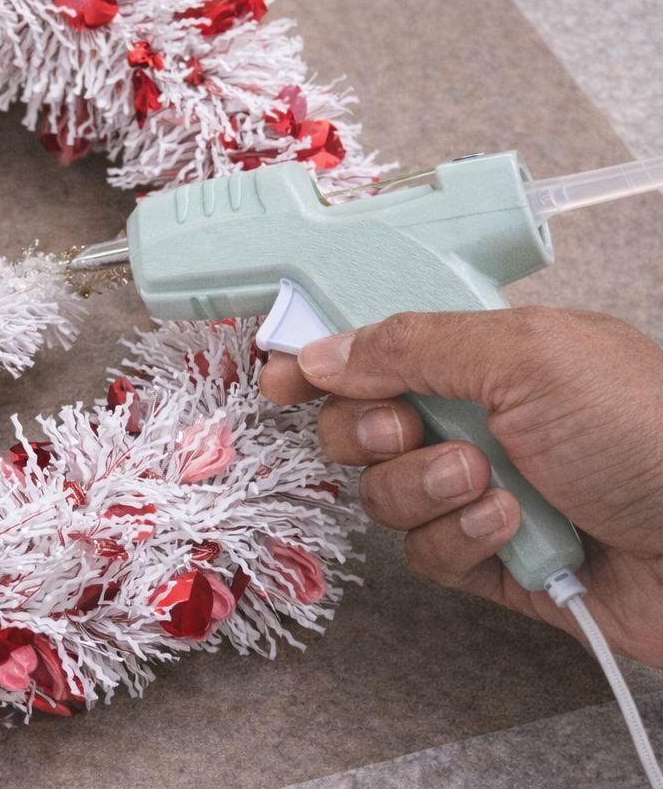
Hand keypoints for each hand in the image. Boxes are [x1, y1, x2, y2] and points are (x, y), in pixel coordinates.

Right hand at [259, 307, 662, 665]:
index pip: (375, 348)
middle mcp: (474, 419)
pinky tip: (513, 526)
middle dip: (367, 428)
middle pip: (357, 422)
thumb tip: (320, 351)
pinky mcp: (487, 560)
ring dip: (423, 486)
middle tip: (408, 427)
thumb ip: (411, 344)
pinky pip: (423, 551)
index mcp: (484, 354)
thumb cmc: (645, 430)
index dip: (320, 360)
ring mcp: (478, 491)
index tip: (278, 377)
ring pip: (382, 493)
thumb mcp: (526, 354)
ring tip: (487, 482)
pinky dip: (460, 537)